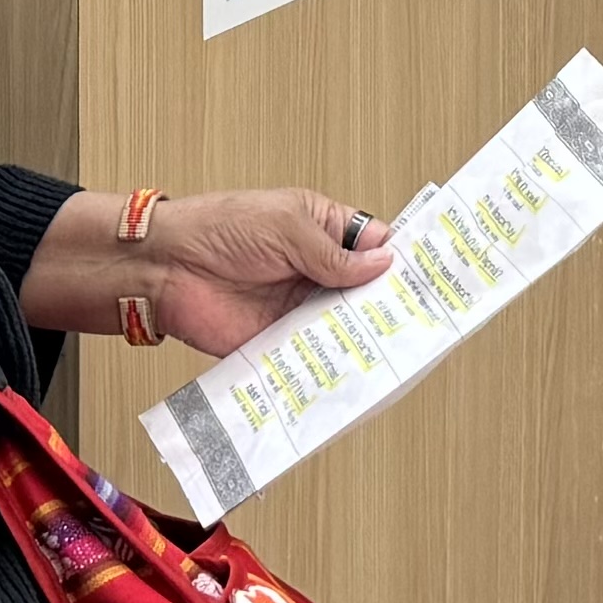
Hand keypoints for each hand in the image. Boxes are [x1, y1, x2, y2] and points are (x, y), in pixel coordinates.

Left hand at [30, 183, 400, 350]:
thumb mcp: (287, 227)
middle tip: (429, 322)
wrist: (167, 267)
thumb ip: (335, 253)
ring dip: (367, 337)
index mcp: (323, 230)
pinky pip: (313, 356)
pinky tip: (357, 374)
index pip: (375, 244)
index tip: (435, 277)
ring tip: (403, 353)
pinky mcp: (278, 342)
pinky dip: (333, 364)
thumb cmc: (223, 228)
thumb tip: (384, 264)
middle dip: (393, 305)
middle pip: (367, 292)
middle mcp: (317, 271)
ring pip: (345, 326)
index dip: (401, 259)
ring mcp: (299, 309)